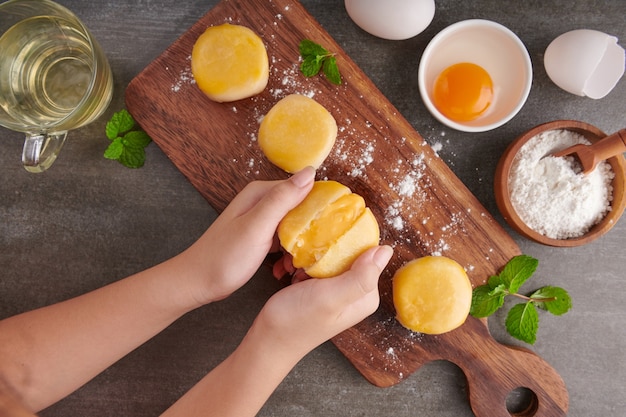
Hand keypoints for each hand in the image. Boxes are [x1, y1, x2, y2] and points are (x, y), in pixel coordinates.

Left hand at [184, 167, 315, 304]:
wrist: (198, 282)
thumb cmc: (224, 257)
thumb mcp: (256, 226)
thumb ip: (282, 199)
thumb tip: (310, 172)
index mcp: (261, 193)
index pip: (303, 188)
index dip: (321, 205)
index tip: (335, 225)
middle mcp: (262, 202)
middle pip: (301, 208)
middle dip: (312, 228)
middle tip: (319, 249)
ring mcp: (261, 220)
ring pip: (295, 226)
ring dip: (302, 243)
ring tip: (302, 263)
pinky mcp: (261, 237)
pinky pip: (285, 240)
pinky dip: (290, 253)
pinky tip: (288, 267)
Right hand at [254, 245, 392, 357]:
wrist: (268, 339)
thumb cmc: (297, 320)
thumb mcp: (331, 296)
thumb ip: (360, 276)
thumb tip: (386, 250)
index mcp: (367, 294)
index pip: (369, 253)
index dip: (349, 241)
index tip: (326, 245)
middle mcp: (358, 292)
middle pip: (351, 253)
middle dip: (329, 249)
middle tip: (307, 258)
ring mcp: (340, 290)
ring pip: (333, 257)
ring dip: (314, 257)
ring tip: (299, 268)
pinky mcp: (323, 289)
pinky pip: (320, 266)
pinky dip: (307, 265)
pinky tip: (296, 273)